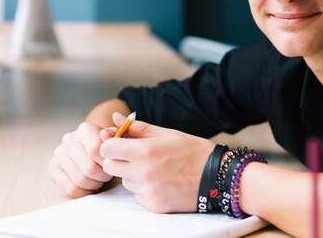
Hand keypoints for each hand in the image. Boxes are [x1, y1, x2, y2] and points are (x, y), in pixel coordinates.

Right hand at [48, 122, 113, 196]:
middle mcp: (69, 139)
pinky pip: (71, 188)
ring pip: (80, 180)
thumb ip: (115, 136)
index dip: (107, 163)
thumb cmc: (106, 145)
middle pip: (89, 168)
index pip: (96, 150)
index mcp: (85, 129)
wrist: (90, 147)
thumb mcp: (115, 138)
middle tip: (108, 175)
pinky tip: (90, 185)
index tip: (113, 164)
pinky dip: (84, 191)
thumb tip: (105, 135)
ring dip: (95, 184)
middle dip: (103, 176)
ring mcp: (59, 154)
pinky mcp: (53, 168)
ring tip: (99, 179)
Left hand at [100, 113, 214, 212]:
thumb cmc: (192, 151)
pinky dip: (144, 188)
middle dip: (118, 160)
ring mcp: (148, 191)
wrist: (216, 177)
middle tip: (136, 156)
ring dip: (132, 174)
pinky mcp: (154, 205)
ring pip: (124, 181)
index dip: (111, 144)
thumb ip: (138, 127)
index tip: (121, 143)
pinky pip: (137, 195)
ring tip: (154, 168)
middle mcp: (143, 173)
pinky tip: (161, 181)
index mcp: (145, 151)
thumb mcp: (166, 133)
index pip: (106, 148)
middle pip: (110, 166)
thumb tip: (116, 117)